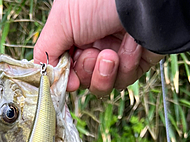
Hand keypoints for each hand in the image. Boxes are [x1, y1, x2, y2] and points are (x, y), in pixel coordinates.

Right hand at [33, 0, 162, 96]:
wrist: (145, 0)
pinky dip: (126, 66)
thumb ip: (46, 50)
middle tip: (93, 55)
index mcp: (75, 31)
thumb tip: (44, 76)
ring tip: (112, 55)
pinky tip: (131, 45)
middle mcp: (94, 42)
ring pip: (102, 85)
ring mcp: (116, 53)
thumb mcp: (62, 21)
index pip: (64, 66)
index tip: (69, 81)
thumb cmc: (100, 0)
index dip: (65, 77)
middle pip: (82, 79)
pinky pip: (124, 80)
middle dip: (86, 72)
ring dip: (104, 74)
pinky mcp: (137, 61)